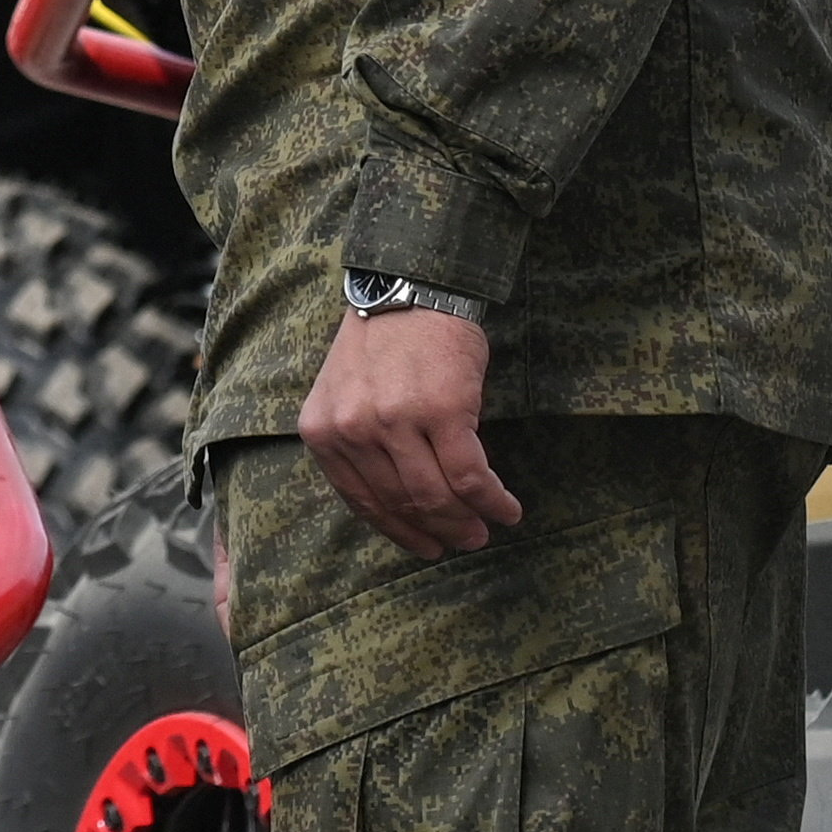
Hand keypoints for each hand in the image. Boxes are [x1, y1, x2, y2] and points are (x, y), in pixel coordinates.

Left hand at [297, 306, 516, 556]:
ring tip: (487, 530)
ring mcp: (396, 422)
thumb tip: (399, 501)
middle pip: (401, 503)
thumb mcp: (346, 392)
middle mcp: (353, 430)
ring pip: (436, 497)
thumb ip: (358, 442)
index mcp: (323, 430)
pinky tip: (507, 508)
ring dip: (467, 522)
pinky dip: (492, 500)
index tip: (424, 545)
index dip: (397, 530)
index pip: (360, 500)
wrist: (414, 286)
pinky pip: (470, 476)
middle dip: (438, 531)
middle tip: (464, 541)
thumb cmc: (384, 340)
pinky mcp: (443, 412)